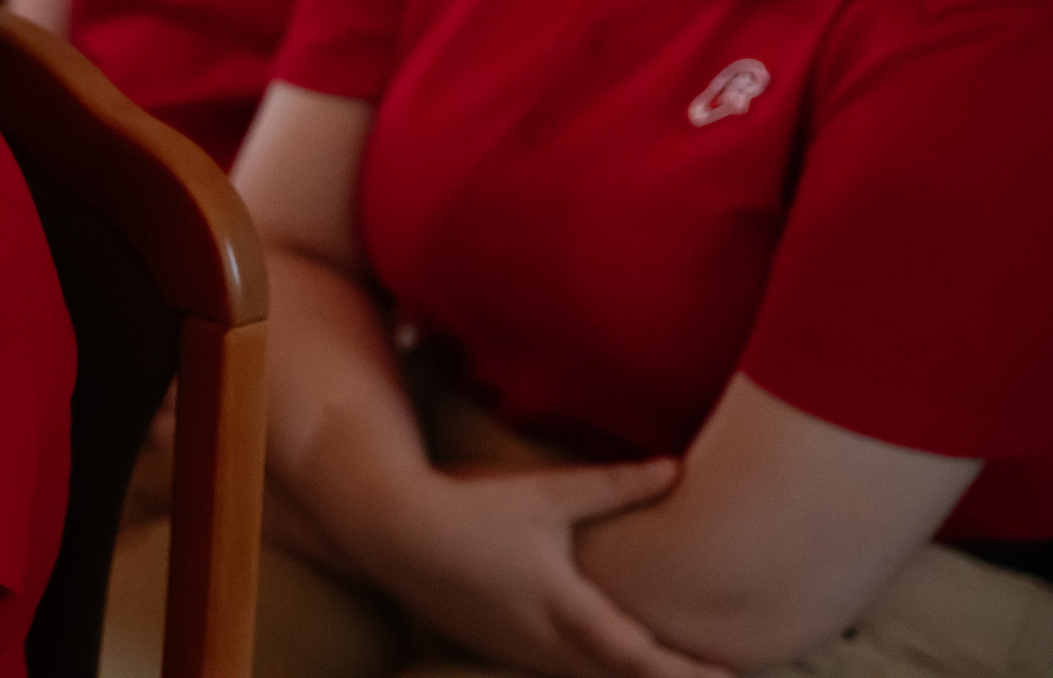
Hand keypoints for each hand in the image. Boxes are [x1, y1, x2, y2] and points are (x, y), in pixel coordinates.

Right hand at [356, 461, 736, 677]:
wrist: (395, 531)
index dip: (685, 672)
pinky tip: (604, 666)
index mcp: (563, 605)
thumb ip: (611, 486)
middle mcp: (544, 639)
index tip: (729, 674)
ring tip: (673, 674)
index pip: (637, 656)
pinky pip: (555, 672)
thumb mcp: (545, 493)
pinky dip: (591, 674)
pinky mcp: (496, 645)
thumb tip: (673, 468)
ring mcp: (517, 649)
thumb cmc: (472, 508)